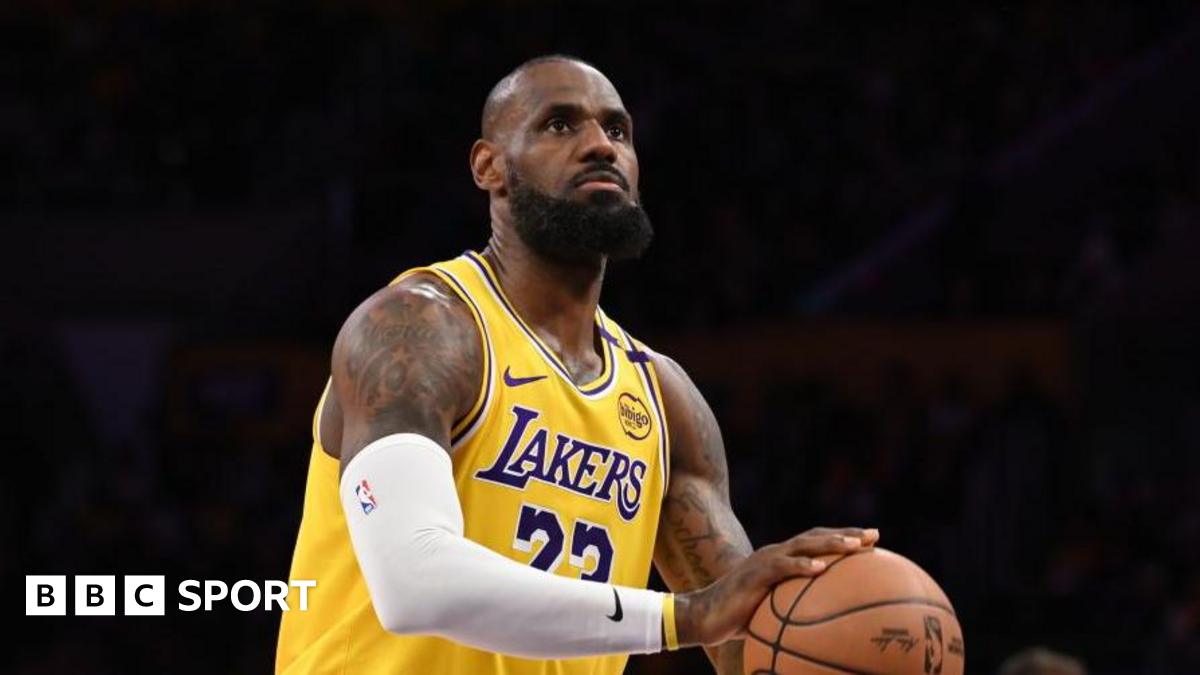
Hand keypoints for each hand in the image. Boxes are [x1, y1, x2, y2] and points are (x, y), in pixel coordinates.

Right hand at [673, 527, 878, 646]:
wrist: (704, 617)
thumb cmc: (738, 618)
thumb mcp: (772, 612)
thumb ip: (794, 610)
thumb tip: (826, 629)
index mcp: (781, 560)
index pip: (816, 543)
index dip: (843, 539)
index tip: (872, 540)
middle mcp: (775, 554)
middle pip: (815, 537)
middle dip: (846, 534)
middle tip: (874, 535)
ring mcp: (764, 561)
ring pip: (802, 546)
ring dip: (830, 544)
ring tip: (854, 547)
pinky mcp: (753, 574)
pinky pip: (781, 568)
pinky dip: (801, 566)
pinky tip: (820, 569)